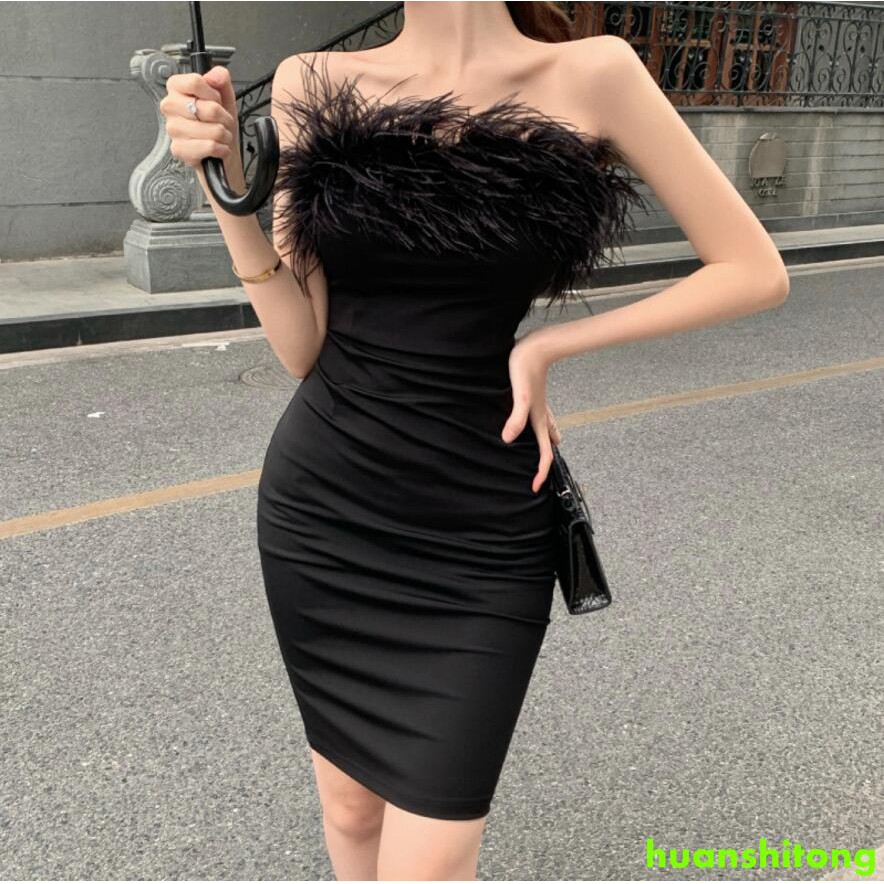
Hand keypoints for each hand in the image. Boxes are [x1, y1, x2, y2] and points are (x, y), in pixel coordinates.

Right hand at [159, 66, 243, 189]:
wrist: (221, 149)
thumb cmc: (219, 122)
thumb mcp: (224, 95)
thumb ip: (221, 78)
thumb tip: (214, 75)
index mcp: (177, 88)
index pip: (195, 81)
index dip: (213, 94)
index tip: (215, 100)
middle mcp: (170, 106)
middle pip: (208, 108)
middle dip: (223, 118)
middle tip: (221, 121)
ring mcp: (173, 129)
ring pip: (212, 130)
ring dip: (224, 135)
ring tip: (219, 135)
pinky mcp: (179, 149)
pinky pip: (209, 146)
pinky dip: (221, 149)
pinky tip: (217, 147)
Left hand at [501, 333, 561, 492]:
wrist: (537, 346)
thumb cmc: (525, 366)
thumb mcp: (518, 394)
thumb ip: (515, 417)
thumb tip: (508, 439)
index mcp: (539, 420)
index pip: (545, 453)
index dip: (540, 472)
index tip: (534, 487)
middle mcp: (541, 416)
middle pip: (547, 446)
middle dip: (544, 463)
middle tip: (535, 478)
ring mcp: (538, 407)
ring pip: (544, 434)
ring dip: (542, 447)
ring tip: (534, 459)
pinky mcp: (532, 398)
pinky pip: (538, 421)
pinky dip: (535, 431)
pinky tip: (524, 428)